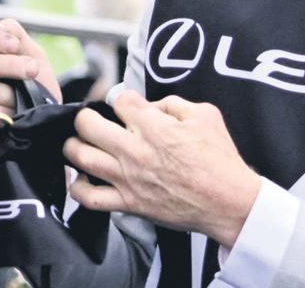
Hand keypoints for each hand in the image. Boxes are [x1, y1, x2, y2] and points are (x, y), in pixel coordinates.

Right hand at [0, 18, 59, 116]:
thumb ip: (13, 32)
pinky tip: (13, 113)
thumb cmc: (35, 85)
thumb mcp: (30, 52)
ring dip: (11, 92)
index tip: (14, 45)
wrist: (45, 119)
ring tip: (23, 98)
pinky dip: (6, 112)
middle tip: (31, 69)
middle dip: (8, 64)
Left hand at [64, 90, 261, 247]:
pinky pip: (90, 198)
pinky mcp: (129, 204)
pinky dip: (78, 188)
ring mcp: (127, 178)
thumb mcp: (205, 115)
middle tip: (92, 122)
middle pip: (86, 124)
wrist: (230, 203)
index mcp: (152, 125)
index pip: (118, 100)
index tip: (125, 107)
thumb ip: (173, 103)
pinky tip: (81, 180)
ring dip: (74, 147)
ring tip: (79, 145)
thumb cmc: (220, 160)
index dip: (121, 100)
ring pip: (80, 157)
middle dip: (86, 118)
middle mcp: (133, 149)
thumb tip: (151, 106)